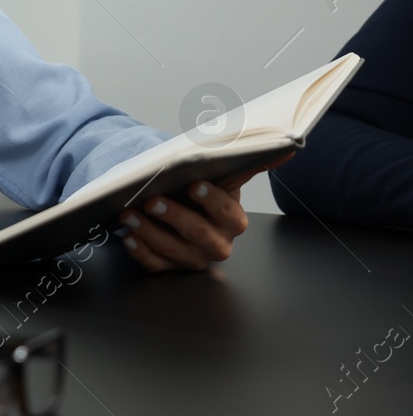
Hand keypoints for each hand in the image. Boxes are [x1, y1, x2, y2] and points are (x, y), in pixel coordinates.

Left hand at [117, 153, 293, 271]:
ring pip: (173, 250)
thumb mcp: (220, 176)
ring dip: (150, 232)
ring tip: (129, 215)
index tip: (194, 184)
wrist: (176, 205)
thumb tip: (288, 148)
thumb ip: (248, 164)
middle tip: (152, 201)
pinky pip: (155, 265)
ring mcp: (192, 257)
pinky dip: (140, 252)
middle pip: (199, 234)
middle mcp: (217, 242)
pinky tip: (128, 237)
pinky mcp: (170, 267)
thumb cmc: (197, 189)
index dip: (211, 200)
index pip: (226, 213)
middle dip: (175, 217)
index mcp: (232, 219)